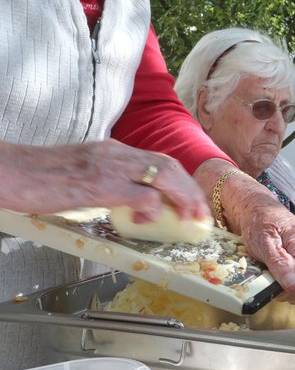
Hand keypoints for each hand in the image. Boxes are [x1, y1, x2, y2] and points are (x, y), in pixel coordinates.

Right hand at [0, 139, 208, 220]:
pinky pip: (140, 194)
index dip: (183, 181)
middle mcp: (117, 154)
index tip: (193, 201)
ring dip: (182, 198)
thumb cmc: (41, 177)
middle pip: (169, 166)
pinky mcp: (99, 184)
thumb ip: (111, 182)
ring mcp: (109, 167)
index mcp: (115, 150)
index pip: (160, 160)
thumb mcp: (84, 173)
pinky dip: (152, 208)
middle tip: (200, 214)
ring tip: (188, 218)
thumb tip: (131, 203)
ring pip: (163, 175)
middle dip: (191, 191)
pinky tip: (148, 219)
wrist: (10, 170)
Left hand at [194, 159, 294, 306]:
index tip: (270, 276)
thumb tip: (292, 284)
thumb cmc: (261, 223)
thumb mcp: (263, 241)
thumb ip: (279, 262)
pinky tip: (285, 273)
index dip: (283, 288)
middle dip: (286, 290)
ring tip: (277, 272)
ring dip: (290, 289)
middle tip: (272, 275)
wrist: (264, 212)